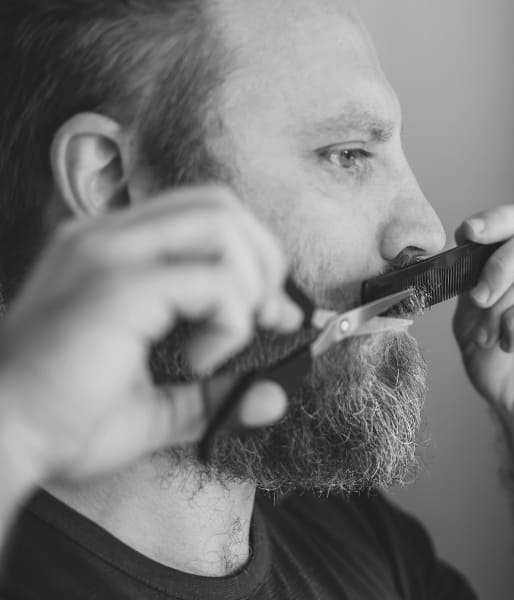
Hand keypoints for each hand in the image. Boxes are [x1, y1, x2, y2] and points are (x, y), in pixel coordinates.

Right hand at [0, 186, 301, 487]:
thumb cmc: (61, 424)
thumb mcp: (157, 407)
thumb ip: (216, 395)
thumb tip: (275, 396)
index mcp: (110, 251)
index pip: (203, 214)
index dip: (255, 256)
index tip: (275, 314)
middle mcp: (107, 238)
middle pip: (222, 205)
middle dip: (265, 260)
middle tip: (263, 320)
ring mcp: (109, 253)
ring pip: (223, 224)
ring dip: (249, 286)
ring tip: (222, 342)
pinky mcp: (120, 285)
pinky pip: (217, 279)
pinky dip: (231, 322)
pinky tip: (197, 361)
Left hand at [452, 204, 513, 441]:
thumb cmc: (508, 370)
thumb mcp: (474, 318)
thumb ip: (472, 281)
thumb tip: (464, 248)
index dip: (497, 220)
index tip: (467, 235)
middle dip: (498, 264)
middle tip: (478, 298)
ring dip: (503, 306)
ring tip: (491, 335)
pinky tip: (512, 343)